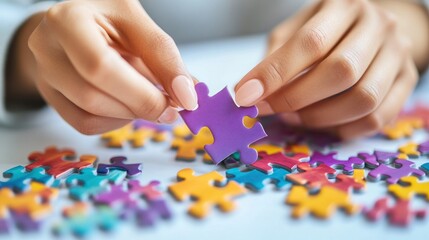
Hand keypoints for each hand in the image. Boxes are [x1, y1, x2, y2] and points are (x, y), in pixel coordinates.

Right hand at [27, 0, 196, 133]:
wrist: (76, 24)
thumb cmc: (107, 19)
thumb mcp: (138, 23)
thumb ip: (164, 58)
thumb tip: (188, 96)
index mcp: (68, 20)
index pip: (101, 67)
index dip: (143, 93)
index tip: (180, 103)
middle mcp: (47, 48)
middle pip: (93, 96)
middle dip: (141, 106)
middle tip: (170, 107)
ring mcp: (45, 75)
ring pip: (90, 114)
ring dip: (130, 114)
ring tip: (148, 97)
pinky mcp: (51, 96)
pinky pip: (85, 124)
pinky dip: (115, 121)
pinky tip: (128, 104)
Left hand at [234, 0, 422, 139]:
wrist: (371, 29)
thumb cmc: (323, 32)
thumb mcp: (294, 32)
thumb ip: (274, 59)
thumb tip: (248, 94)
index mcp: (343, 7)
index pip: (310, 43)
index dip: (275, 74)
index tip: (245, 96)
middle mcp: (378, 26)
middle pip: (341, 72)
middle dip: (296, 98)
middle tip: (270, 109)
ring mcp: (398, 54)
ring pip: (362, 99)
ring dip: (319, 117)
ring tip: (293, 116)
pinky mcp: (407, 81)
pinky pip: (377, 118)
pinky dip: (343, 129)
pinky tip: (322, 123)